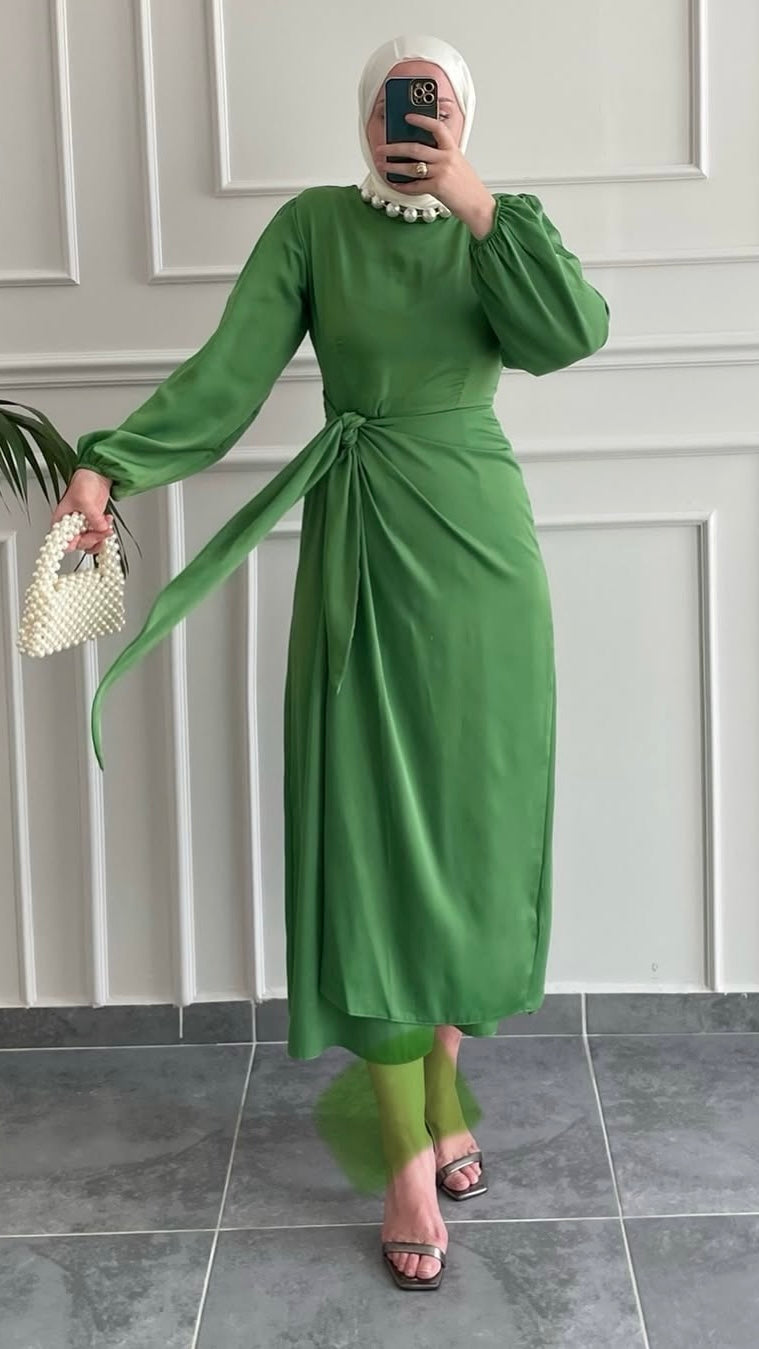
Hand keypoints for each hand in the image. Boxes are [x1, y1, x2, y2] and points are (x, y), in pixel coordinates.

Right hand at [51, 467, 113, 554]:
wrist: (97, 475)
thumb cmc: (83, 483)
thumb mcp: (85, 500)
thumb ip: (93, 517)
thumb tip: (101, 529)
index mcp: (61, 521)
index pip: (63, 541)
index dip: (73, 544)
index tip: (85, 539)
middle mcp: (71, 526)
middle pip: (80, 544)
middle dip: (93, 539)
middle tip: (102, 531)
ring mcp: (83, 526)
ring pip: (91, 542)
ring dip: (101, 538)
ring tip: (107, 528)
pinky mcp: (93, 524)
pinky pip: (99, 535)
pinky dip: (105, 531)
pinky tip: (108, 520)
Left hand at [375, 112, 496, 237]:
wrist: (478, 205)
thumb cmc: (468, 187)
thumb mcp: (458, 165)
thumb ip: (443, 157)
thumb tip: (421, 155)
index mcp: (452, 149)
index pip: (437, 127)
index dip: (422, 120)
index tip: (408, 117)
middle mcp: (446, 158)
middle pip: (415, 148)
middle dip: (394, 148)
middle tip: (381, 149)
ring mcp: (441, 172)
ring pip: (411, 167)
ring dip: (393, 166)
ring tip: (382, 166)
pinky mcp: (437, 187)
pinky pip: (414, 186)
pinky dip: (403, 186)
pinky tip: (395, 184)